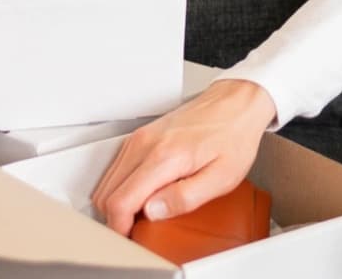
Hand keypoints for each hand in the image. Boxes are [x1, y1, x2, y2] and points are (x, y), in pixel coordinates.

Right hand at [88, 78, 276, 235]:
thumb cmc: (234, 137)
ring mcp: (139, 138)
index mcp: (164, 157)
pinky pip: (115, 169)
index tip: (131, 238)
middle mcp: (144, 144)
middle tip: (139, 229)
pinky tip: (145, 193)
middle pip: (105, 194)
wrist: (236, 103)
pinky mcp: (140, 136)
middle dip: (116, 217)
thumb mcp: (222, 177)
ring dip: (117, 202)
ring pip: (106, 182)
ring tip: (144, 212)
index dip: (120, 227)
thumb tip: (152, 212)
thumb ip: (184, 198)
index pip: (119, 201)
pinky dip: (121, 187)